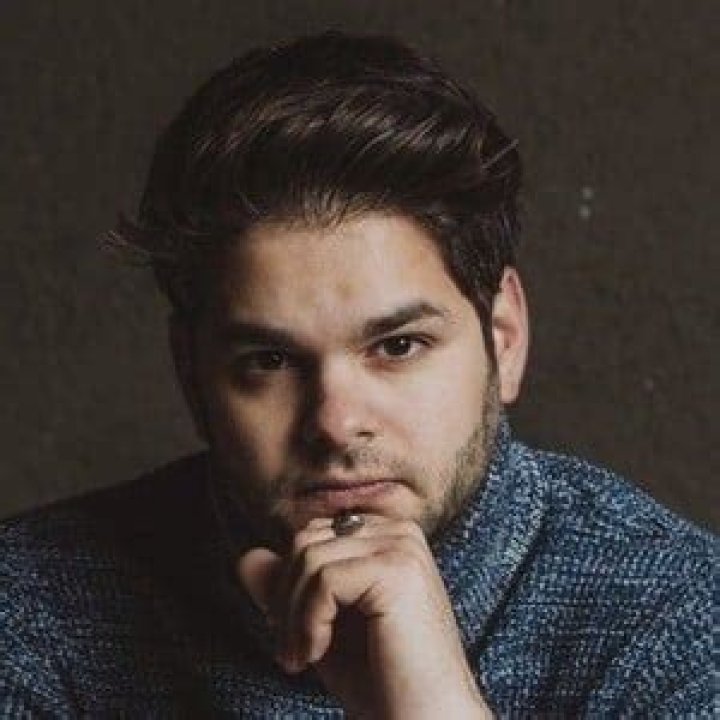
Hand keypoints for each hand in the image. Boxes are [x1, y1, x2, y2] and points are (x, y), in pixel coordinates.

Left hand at [237, 515, 491, 718]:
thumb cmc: (378, 679)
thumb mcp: (320, 625)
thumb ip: (288, 588)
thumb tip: (247, 558)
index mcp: (387, 536)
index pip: (312, 534)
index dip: (289, 581)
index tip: (288, 630)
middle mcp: (399, 531)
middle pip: (307, 540)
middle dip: (285, 597)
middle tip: (290, 651)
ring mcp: (401, 547)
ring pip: (310, 557)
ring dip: (292, 616)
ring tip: (300, 658)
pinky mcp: (397, 569)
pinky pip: (324, 579)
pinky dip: (308, 621)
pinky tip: (318, 654)